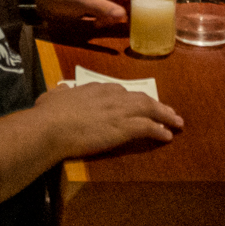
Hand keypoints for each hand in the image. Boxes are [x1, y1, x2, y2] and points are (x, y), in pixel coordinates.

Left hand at [33, 0, 151, 25]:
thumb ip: (103, 8)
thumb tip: (124, 17)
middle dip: (138, 2)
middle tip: (150, 16)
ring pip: (119, 4)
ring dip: (121, 14)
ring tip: (127, 25)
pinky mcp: (92, 6)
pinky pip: (108, 13)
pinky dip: (108, 20)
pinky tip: (101, 27)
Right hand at [33, 79, 183, 157]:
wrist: (51, 127)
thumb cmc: (48, 114)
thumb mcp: (52, 97)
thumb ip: (59, 94)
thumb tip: (59, 91)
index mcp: (95, 88)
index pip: (120, 91)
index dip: (132, 98)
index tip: (138, 103)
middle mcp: (111, 96)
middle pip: (141, 97)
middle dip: (157, 104)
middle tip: (168, 111)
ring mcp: (119, 111)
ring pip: (150, 109)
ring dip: (165, 116)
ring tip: (176, 123)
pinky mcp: (124, 128)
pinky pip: (149, 128)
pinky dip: (160, 131)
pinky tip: (168, 136)